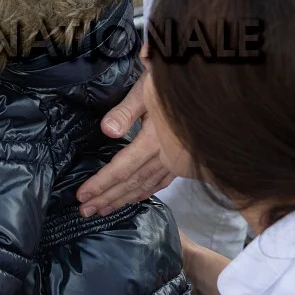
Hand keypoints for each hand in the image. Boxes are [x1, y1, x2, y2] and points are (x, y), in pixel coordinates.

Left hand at [77, 74, 175, 216]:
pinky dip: (147, 191)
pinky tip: (138, 197)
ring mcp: (179, 162)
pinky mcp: (187, 161)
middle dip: (108, 198)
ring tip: (105, 210)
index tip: (83, 196)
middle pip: (132, 183)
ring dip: (124, 199)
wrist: (212, 87)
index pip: (121, 169)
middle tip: (86, 211)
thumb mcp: (147, 90)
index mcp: (154, 141)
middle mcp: (167, 158)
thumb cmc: (176, 83)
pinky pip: (163, 182)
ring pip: (147, 186)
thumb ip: (125, 112)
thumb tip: (107, 131)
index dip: (101, 184)